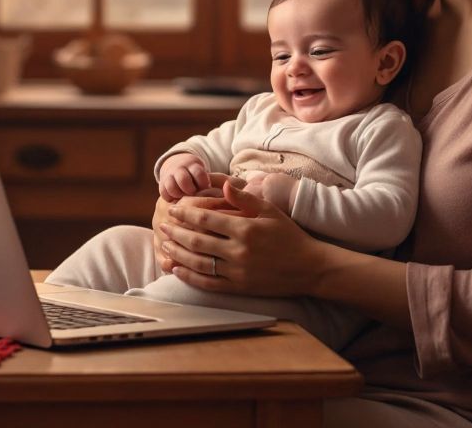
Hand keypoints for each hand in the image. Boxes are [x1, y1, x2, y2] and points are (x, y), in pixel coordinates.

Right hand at [157, 153, 211, 201]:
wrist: (177, 164)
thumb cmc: (197, 175)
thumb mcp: (205, 172)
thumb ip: (212, 182)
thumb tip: (220, 195)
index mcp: (193, 164)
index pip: (198, 173)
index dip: (203, 183)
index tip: (207, 188)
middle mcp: (179, 168)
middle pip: (183, 180)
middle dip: (190, 190)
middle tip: (195, 195)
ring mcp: (169, 175)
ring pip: (172, 187)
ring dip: (180, 195)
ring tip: (186, 199)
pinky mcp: (162, 184)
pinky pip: (164, 193)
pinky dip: (171, 199)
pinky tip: (178, 201)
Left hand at [159, 179, 327, 296]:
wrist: (309, 267)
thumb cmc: (289, 235)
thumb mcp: (270, 211)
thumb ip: (245, 198)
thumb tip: (224, 183)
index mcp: (245, 229)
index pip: (206, 218)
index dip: (186, 213)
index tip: (173, 208)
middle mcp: (239, 251)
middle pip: (197, 241)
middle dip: (176, 232)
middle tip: (162, 225)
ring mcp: (238, 271)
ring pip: (199, 263)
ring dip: (178, 254)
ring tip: (165, 246)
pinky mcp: (239, 287)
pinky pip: (208, 283)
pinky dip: (190, 277)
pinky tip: (177, 270)